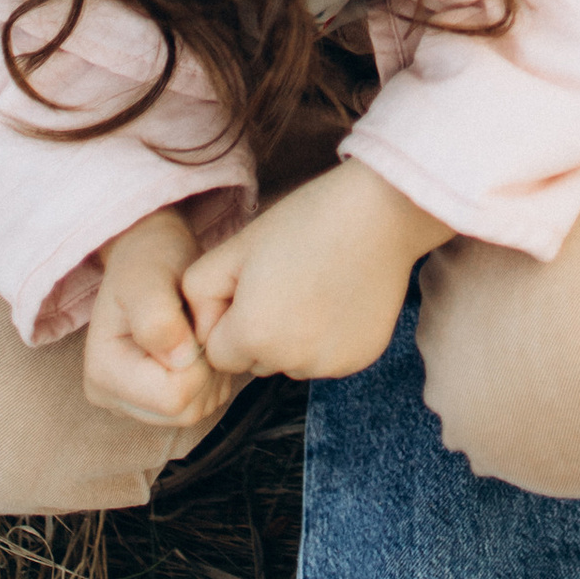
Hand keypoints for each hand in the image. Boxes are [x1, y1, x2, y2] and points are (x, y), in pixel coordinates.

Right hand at [83, 206, 236, 432]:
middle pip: (183, 412)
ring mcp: (134, 405)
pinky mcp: (157, 405)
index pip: (171, 397)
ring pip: (196, 411)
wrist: (150, 259)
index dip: (198, 362)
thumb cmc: (148, 262)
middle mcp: (112, 398)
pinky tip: (199, 344)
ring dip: (210, 372)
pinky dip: (211, 377)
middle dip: (205, 369)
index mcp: (103, 374)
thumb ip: (158, 317)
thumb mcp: (148, 278)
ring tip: (198, 331)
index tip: (196, 322)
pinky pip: (202, 403)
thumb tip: (179, 360)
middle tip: (201, 325)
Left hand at [182, 162, 448, 383]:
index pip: (218, 354)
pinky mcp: (359, 361)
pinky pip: (324, 359)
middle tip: (285, 281)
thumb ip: (198, 293)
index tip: (253, 285)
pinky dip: (327, 338)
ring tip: (315, 287)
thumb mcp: (236, 247)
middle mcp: (291, 361)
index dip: (230, 319)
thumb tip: (200, 329)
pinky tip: (339, 299)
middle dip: (259, 333)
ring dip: (293, 338)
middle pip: (255, 361)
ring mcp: (329, 365)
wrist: (382, 213)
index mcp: (254, 334)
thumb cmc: (305, 221)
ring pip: (290, 362)